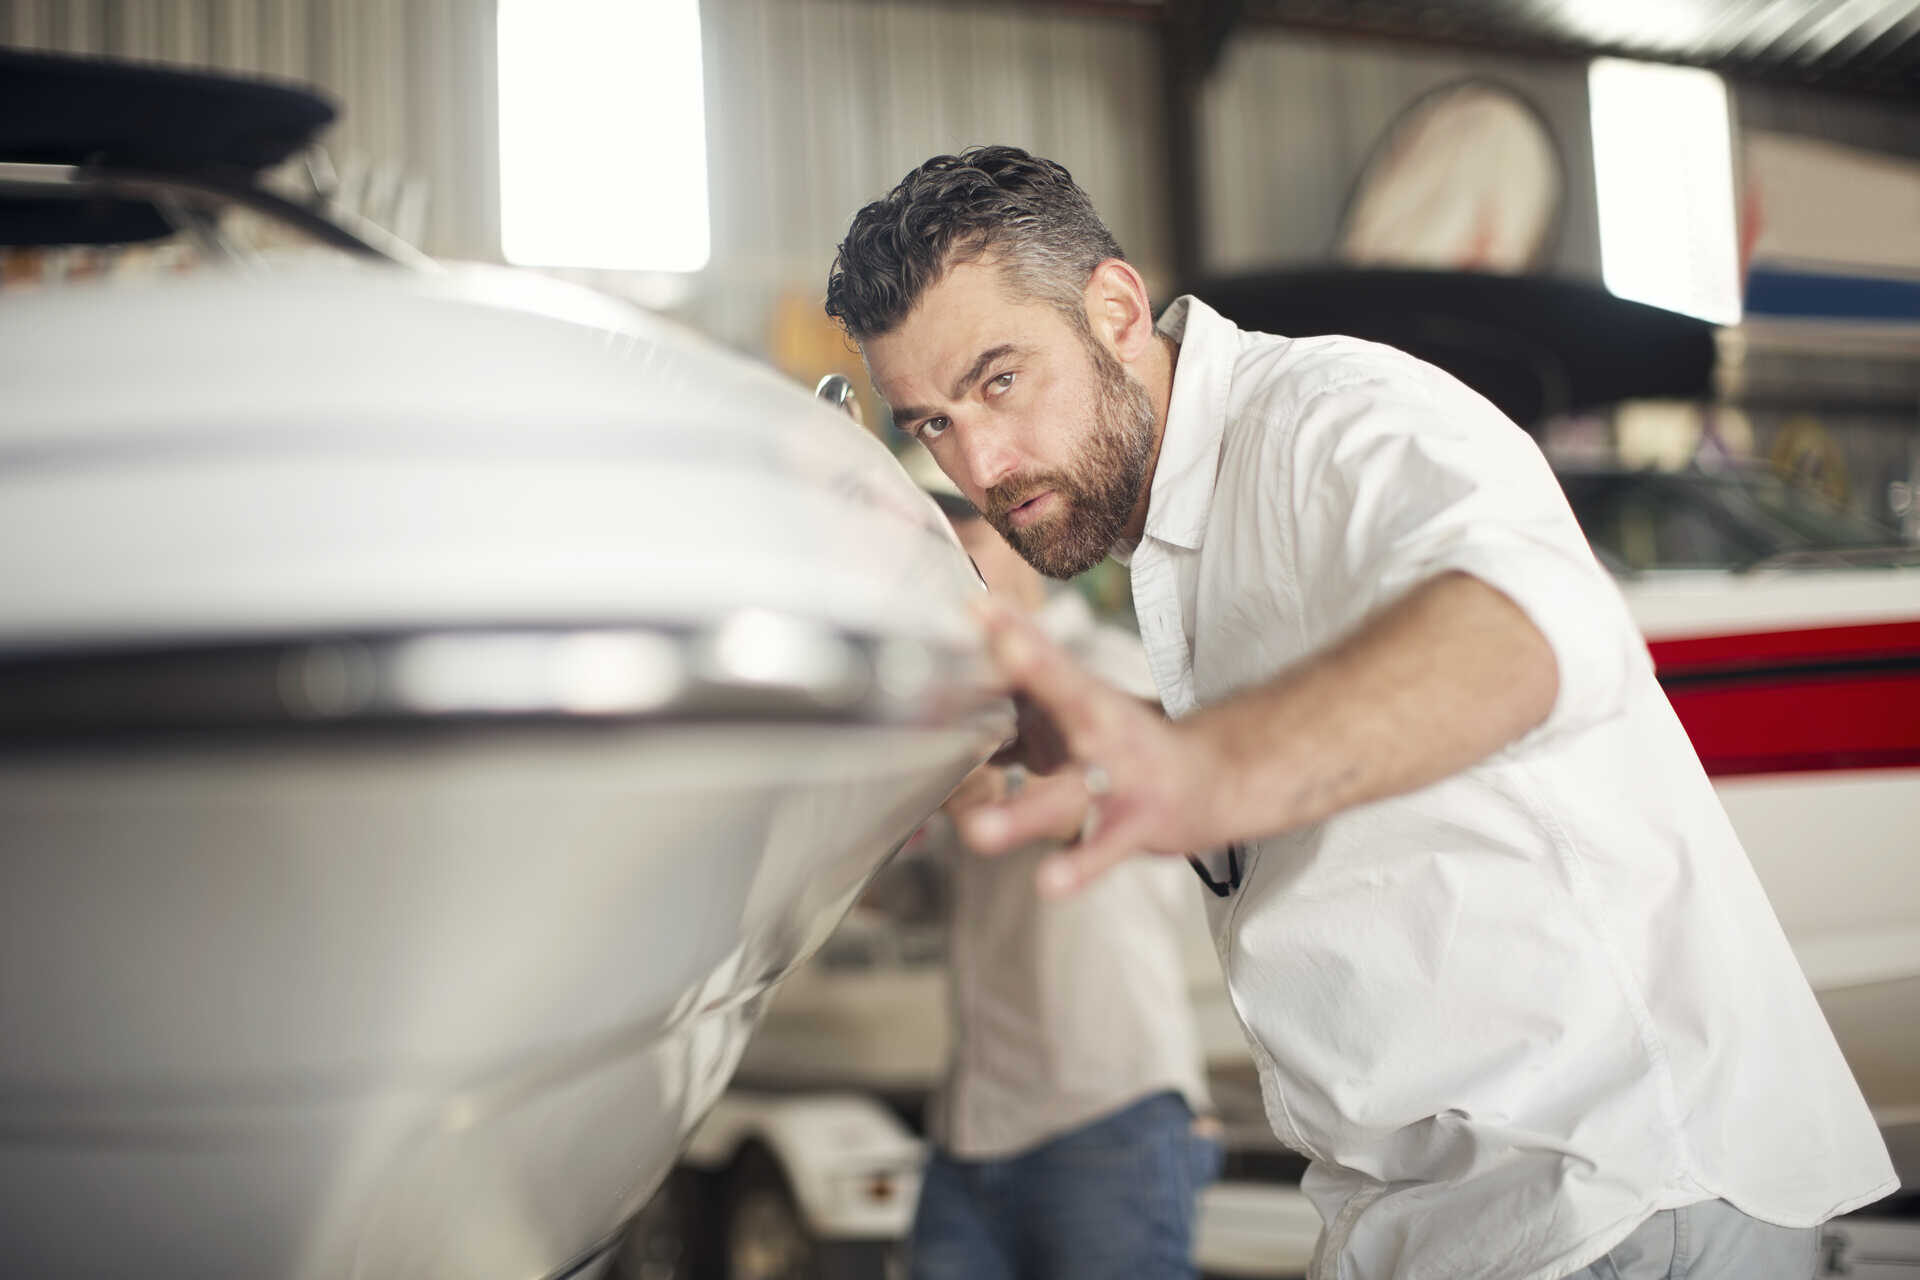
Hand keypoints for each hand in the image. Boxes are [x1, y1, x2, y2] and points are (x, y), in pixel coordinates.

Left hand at [960, 598, 1223, 896]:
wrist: (1219, 780)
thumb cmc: (1134, 744)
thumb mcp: (1081, 706)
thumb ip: (1024, 689)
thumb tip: (961, 668)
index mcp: (1086, 697)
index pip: (1045, 654)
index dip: (1011, 629)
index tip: (976, 606)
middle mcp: (1104, 729)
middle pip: (1071, 694)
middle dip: (1037, 672)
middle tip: (1005, 648)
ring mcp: (1123, 778)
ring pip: (1071, 792)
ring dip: (1024, 812)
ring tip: (978, 830)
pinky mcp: (1136, 824)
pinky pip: (1104, 848)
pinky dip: (1079, 865)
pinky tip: (1050, 882)